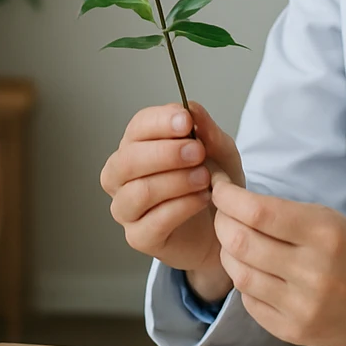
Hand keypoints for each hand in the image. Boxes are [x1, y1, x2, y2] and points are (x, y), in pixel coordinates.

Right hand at [100, 103, 243, 299]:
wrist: (224, 226)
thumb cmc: (212, 183)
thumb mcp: (220, 152)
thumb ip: (207, 131)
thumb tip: (193, 108)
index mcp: (136, 146)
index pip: (137, 127)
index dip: (159, 122)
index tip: (186, 121)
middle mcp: (122, 176)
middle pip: (128, 160)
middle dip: (165, 153)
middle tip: (198, 153)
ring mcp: (126, 208)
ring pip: (138, 192)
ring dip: (175, 181)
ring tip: (205, 179)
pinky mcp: (139, 237)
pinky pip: (153, 221)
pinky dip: (182, 207)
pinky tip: (202, 199)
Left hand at [210, 175, 345, 345]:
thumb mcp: (328, 219)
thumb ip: (281, 212)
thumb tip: (230, 203)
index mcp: (324, 234)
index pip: (257, 211)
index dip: (228, 197)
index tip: (219, 189)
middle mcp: (313, 272)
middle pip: (240, 242)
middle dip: (222, 222)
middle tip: (222, 214)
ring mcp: (303, 306)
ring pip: (239, 275)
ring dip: (228, 254)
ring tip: (235, 243)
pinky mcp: (295, 331)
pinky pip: (249, 302)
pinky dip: (244, 283)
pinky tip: (254, 271)